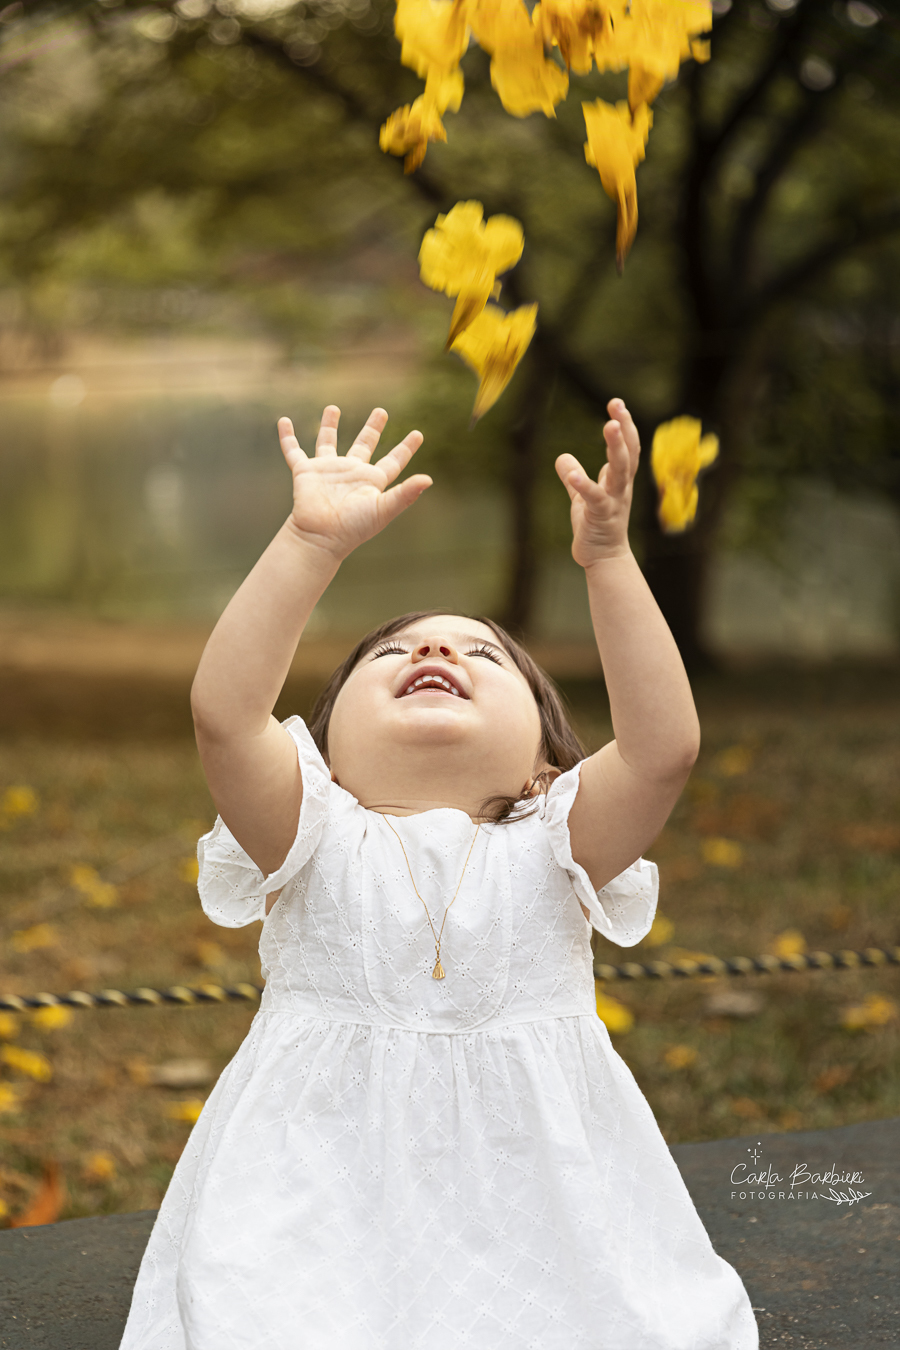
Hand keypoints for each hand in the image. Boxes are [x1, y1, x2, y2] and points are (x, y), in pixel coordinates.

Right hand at [278, 405, 430, 560]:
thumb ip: (406, 494)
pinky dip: (287, 437)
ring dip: (329, 425)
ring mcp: (327, 471)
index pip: (393, 461)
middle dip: (373, 428)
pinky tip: (283, 421)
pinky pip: (293, 450)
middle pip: (364, 444)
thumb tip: (428, 479)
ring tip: (333, 407)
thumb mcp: (383, 509)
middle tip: (381, 411)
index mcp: (371, 481)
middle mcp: (351, 472)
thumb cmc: (354, 527)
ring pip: (328, 442)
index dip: (406, 448)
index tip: (418, 433)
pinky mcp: (305, 472)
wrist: (321, 537)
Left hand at [555, 398, 639, 566]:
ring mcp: (613, 501)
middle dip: (624, 428)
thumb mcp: (581, 498)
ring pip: (619, 471)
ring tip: (609, 425)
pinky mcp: (601, 516)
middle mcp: (621, 487)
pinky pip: (594, 498)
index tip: (617, 403)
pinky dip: (585, 485)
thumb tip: (562, 458)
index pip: (627, 447)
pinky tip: (572, 475)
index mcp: (619, 480)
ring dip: (616, 447)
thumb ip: (574, 478)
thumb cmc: (596, 526)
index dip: (624, 425)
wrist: (604, 558)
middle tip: (617, 405)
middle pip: (628, 453)